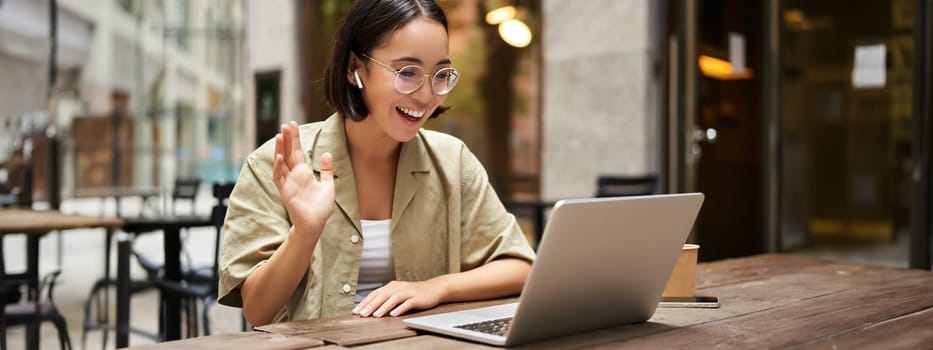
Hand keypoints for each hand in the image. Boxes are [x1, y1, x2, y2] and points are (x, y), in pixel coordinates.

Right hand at [273, 121, 334, 235]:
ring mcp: (288, 182)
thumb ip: (326, 170)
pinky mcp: (285, 191)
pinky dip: (278, 167)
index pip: (297, 151)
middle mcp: (294, 175)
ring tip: (280, 135)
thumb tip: (327, 153)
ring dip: (280, 149)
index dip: (295, 138)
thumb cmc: (321, 207)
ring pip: (281, 162)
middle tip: (285, 124)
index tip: (293, 124)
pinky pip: (279, 177)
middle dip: (287, 139)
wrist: (316, 223)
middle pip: (288, 153)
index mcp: (303, 172)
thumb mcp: (328, 185)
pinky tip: (280, 156)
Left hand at [352, 280, 445, 317]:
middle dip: (371, 305)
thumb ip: (386, 298)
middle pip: (382, 296)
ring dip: (383, 307)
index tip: (356, 311)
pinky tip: (394, 314)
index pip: (375, 294)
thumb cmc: (414, 293)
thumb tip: (371, 307)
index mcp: (392, 286)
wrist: (434, 288)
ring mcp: (408, 292)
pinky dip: (400, 308)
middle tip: (362, 314)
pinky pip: (407, 303)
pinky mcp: (417, 298)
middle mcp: (398, 288)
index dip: (365, 302)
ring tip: (375, 315)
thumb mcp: (398, 293)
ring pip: (393, 299)